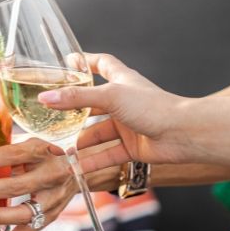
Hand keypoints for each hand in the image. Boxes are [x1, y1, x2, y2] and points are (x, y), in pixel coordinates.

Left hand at [0, 138, 75, 230]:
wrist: (80, 170)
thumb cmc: (42, 155)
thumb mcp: (29, 144)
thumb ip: (5, 151)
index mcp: (41, 151)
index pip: (11, 155)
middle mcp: (51, 176)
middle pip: (16, 186)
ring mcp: (52, 200)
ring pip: (23, 214)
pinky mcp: (50, 218)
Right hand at [38, 53, 189, 170]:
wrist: (183, 134)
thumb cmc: (153, 106)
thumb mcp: (110, 96)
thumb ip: (76, 98)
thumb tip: (45, 98)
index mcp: (121, 80)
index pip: (101, 64)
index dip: (84, 62)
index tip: (67, 64)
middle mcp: (123, 101)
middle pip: (92, 104)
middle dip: (71, 112)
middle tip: (49, 117)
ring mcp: (127, 125)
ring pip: (96, 133)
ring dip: (78, 141)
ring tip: (55, 148)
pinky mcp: (131, 146)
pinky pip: (107, 154)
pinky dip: (92, 162)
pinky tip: (75, 168)